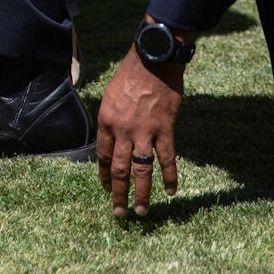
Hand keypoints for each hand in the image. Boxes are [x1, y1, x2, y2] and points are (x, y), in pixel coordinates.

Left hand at [96, 43, 184, 220]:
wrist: (152, 60)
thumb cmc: (130, 74)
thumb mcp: (110, 95)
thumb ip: (111, 119)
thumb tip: (113, 139)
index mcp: (106, 122)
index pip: (101, 156)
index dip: (104, 176)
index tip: (106, 189)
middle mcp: (122, 131)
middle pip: (118, 169)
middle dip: (118, 194)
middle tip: (119, 213)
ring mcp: (144, 132)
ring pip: (141, 170)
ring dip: (141, 194)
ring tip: (141, 212)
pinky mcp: (165, 130)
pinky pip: (167, 159)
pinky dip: (170, 176)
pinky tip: (171, 191)